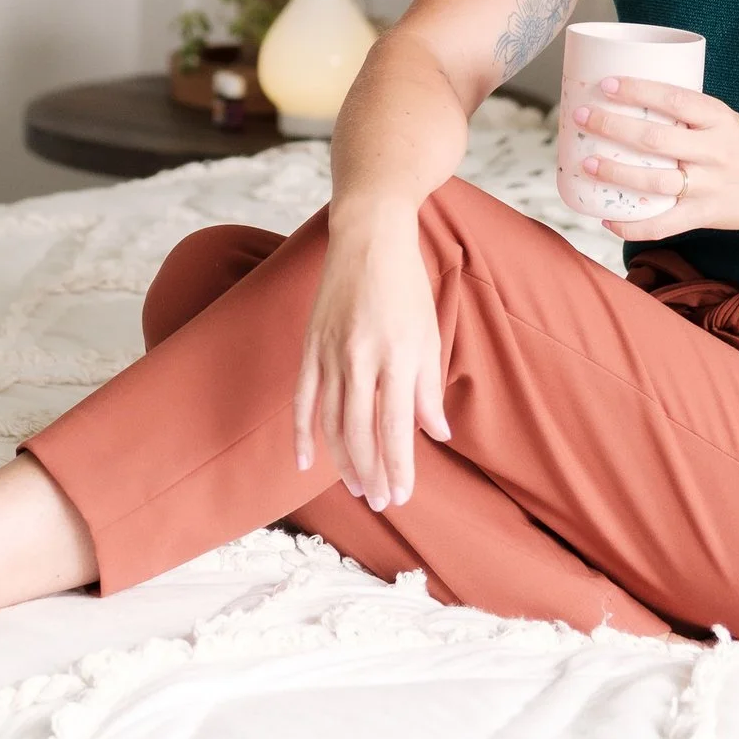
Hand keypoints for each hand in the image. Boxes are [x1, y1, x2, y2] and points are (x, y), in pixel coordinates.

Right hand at [291, 212, 448, 510]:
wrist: (368, 237)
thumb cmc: (406, 285)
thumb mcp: (430, 334)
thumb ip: (429, 388)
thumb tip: (435, 434)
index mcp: (399, 356)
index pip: (396, 428)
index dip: (397, 467)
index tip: (400, 495)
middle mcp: (361, 358)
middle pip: (361, 433)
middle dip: (371, 474)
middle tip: (379, 501)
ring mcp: (330, 352)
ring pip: (332, 422)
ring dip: (343, 461)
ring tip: (357, 487)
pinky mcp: (310, 345)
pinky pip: (303, 399)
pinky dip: (303, 433)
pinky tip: (305, 461)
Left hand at [572, 76, 738, 242]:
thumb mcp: (733, 120)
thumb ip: (694, 114)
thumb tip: (641, 99)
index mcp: (720, 120)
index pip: (675, 99)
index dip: (639, 90)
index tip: (607, 84)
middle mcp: (714, 152)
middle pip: (656, 139)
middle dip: (613, 126)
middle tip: (582, 116)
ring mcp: (709, 186)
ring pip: (655, 181)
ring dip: (616, 172)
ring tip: (587, 163)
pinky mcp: (705, 215)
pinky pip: (664, 225)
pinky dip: (633, 226)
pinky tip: (608, 220)